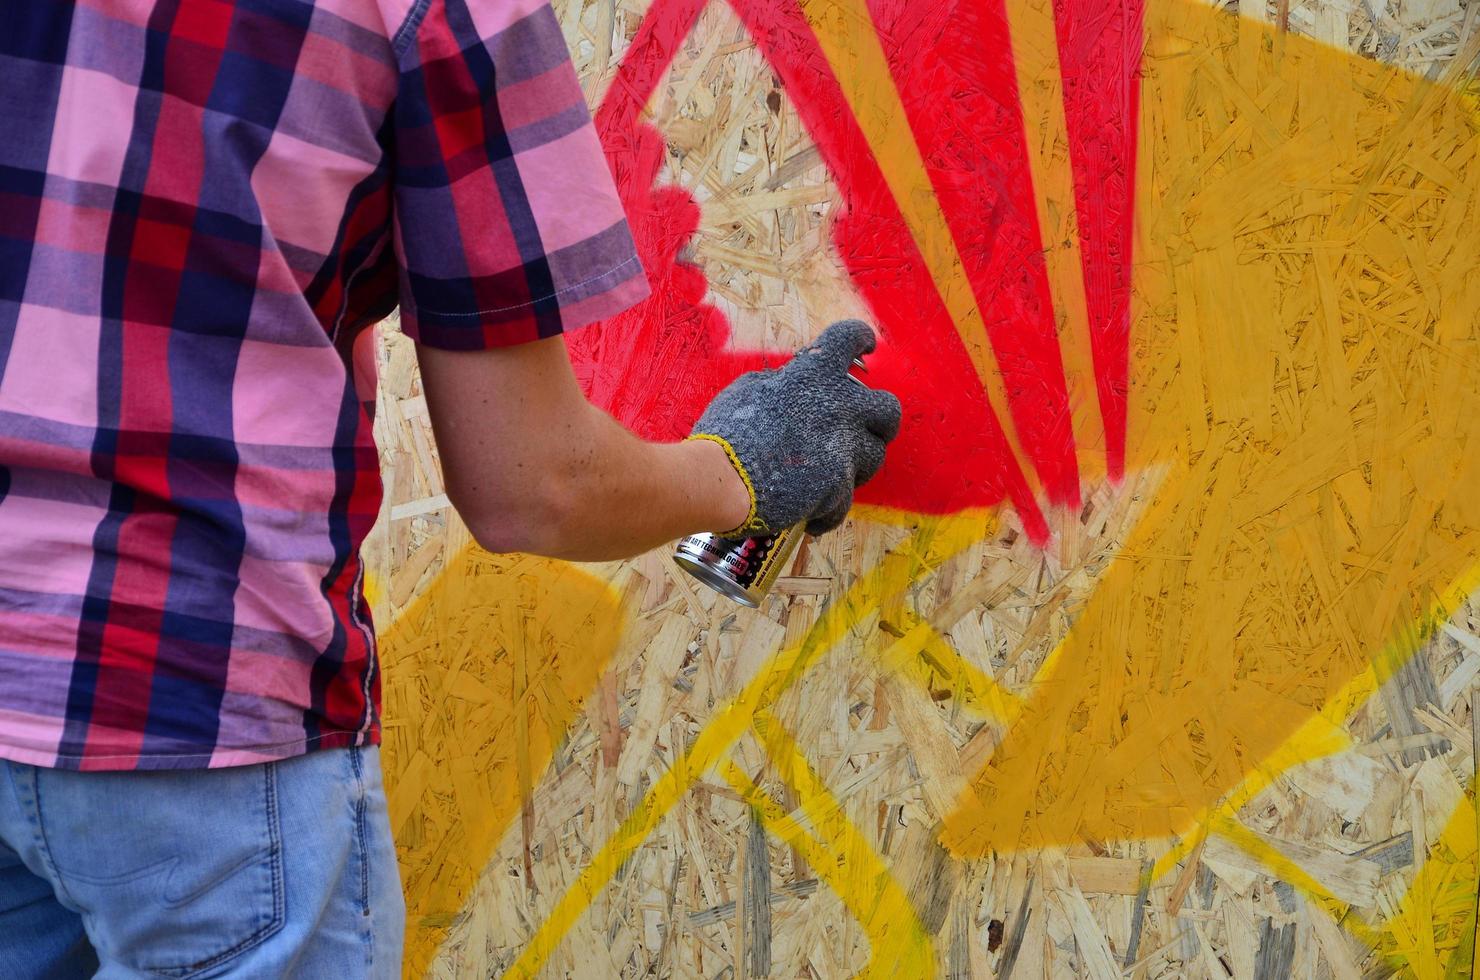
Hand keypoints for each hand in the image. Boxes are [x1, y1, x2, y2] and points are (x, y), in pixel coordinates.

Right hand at [689, 320, 902, 535]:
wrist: (721, 477)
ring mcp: (843, 447)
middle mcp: (839, 406)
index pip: (849, 338)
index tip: (867, 345)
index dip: (861, 339)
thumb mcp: (748, 389)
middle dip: (881, 422)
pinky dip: (827, 511)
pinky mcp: (837, 486)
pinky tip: (811, 516)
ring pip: (874, 458)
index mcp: (813, 374)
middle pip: (888, 409)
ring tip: (828, 478)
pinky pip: (843, 502)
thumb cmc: (725, 432)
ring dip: (855, 468)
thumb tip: (785, 384)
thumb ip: (778, 384)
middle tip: (863, 431)